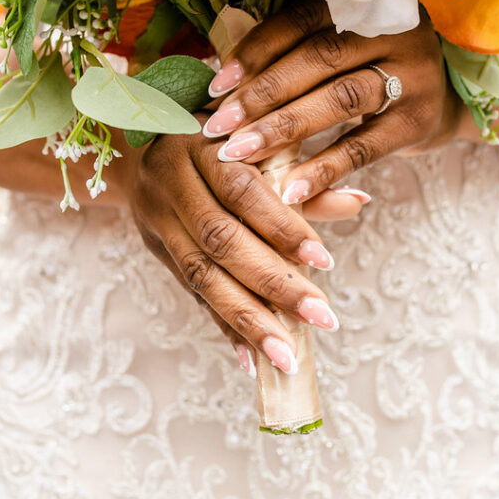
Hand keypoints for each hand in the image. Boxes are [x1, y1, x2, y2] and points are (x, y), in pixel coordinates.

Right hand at [122, 122, 361, 375]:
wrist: (140, 143)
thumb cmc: (220, 139)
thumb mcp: (257, 143)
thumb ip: (305, 176)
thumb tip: (359, 202)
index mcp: (199, 147)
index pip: (243, 192)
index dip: (282, 227)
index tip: (323, 261)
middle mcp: (170, 184)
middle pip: (221, 241)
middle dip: (273, 284)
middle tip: (320, 316)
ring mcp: (158, 221)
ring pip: (201, 276)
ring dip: (247, 319)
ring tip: (286, 354)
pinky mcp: (157, 251)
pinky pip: (191, 295)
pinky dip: (224, 327)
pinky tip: (251, 359)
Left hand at [202, 0, 461, 204]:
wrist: (440, 102)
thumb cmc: (368, 70)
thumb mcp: (340, 47)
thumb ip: (293, 51)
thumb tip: (217, 71)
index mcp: (365, 2)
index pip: (302, 20)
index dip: (256, 50)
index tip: (215, 84)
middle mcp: (395, 30)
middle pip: (320, 59)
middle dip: (263, 94)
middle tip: (218, 126)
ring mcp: (413, 75)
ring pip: (340, 98)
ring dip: (284, 128)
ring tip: (241, 154)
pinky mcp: (419, 121)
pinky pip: (364, 147)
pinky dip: (324, 169)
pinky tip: (289, 189)